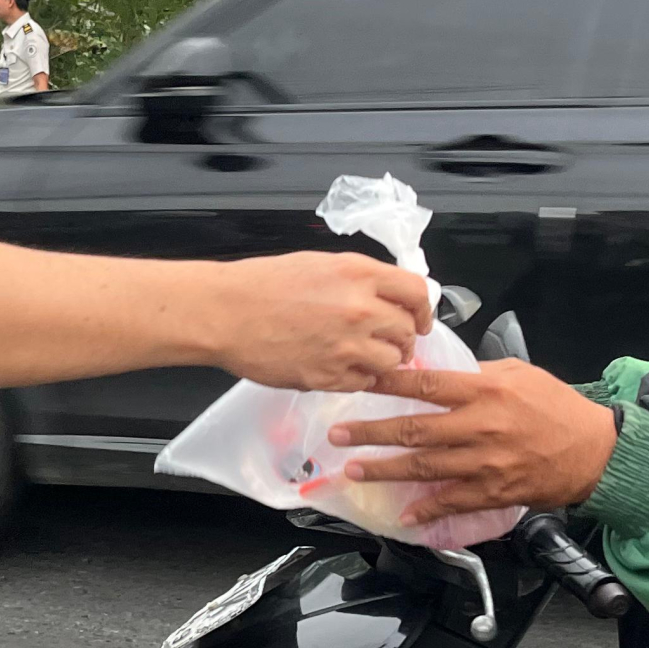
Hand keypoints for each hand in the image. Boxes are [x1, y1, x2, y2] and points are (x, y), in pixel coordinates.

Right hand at [210, 253, 431, 390]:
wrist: (225, 313)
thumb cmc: (262, 286)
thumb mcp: (320, 264)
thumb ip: (360, 279)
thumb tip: (389, 295)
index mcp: (359, 274)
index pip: (417, 292)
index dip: (423, 308)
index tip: (418, 317)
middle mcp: (359, 310)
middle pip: (409, 331)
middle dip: (403, 337)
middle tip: (389, 340)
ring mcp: (346, 346)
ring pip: (392, 362)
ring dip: (383, 360)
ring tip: (362, 355)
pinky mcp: (328, 377)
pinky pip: (364, 383)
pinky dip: (358, 378)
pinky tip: (340, 366)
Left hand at [329, 360, 619, 522]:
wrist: (595, 451)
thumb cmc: (556, 408)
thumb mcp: (519, 374)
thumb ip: (476, 374)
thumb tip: (436, 371)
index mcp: (485, 391)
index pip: (426, 384)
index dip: (387, 383)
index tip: (357, 381)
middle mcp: (480, 426)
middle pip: (414, 429)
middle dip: (370, 432)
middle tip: (337, 435)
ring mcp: (485, 463)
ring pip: (425, 468)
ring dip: (385, 470)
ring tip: (354, 470)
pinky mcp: (494, 492)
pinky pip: (452, 502)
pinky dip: (426, 510)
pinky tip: (402, 514)